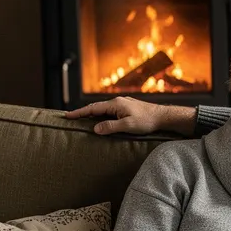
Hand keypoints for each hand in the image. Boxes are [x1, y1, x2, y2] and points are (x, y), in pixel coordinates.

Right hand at [64, 96, 195, 135]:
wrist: (163, 117)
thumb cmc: (147, 121)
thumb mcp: (128, 126)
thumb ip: (111, 127)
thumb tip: (95, 129)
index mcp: (115, 104)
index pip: (92, 108)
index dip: (79, 112)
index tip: (67, 115)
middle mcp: (118, 102)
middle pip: (96, 107)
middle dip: (83, 112)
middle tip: (70, 117)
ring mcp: (123, 104)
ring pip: (103, 109)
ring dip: (92, 114)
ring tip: (81, 119)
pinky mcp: (127, 108)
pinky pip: (110, 111)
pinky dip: (102, 115)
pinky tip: (101, 120)